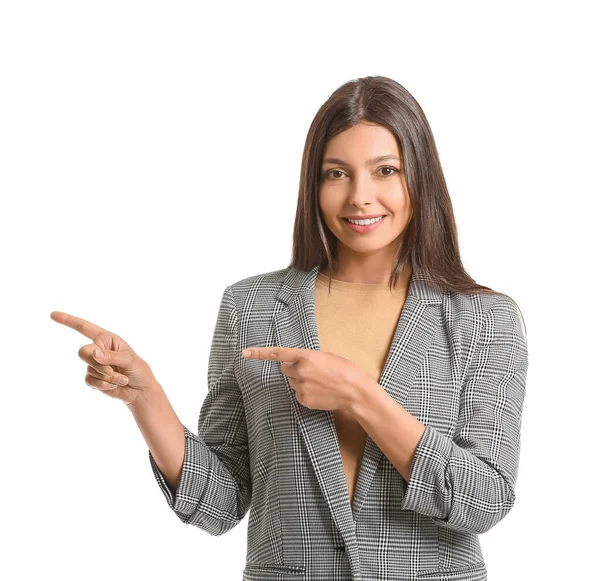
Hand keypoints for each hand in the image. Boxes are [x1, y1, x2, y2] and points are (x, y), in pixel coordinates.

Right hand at [50, 311, 156, 406]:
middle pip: (83, 352)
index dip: (68, 320)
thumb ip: (111, 356)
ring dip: (107, 376)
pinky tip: (114, 385)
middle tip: (114, 371)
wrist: (140, 390)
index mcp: (107, 339)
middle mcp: (98, 349)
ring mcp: (93, 364)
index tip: (53, 314)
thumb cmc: (138, 370)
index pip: (85, 328)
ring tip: (122, 378)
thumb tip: (94, 352)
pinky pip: (89, 380)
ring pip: (89, 369)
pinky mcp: (92, 378)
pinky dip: (103, 384)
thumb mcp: (129, 360)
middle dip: (99, 364)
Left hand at [242, 346, 366, 412]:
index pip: (277, 354)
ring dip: (301, 381)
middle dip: (293, 369)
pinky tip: (320, 392)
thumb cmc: (345, 370)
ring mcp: (301, 387)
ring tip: (320, 383)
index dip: (259, 353)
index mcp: (306, 356)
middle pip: (285, 369)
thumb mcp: (326, 356)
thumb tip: (298, 363)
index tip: (244, 352)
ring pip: (293, 382)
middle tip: (311, 371)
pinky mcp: (303, 400)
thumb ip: (308, 358)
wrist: (355, 391)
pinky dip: (306, 392)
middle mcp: (300, 371)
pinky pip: (298, 394)